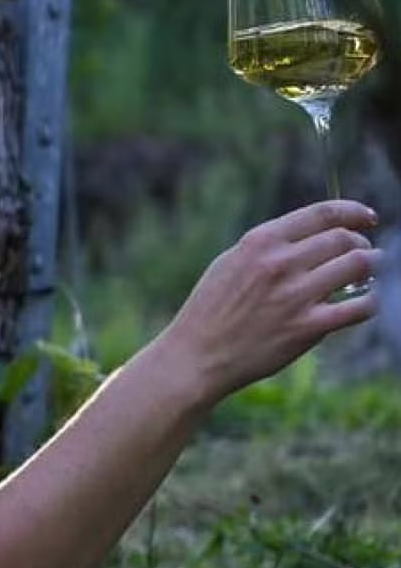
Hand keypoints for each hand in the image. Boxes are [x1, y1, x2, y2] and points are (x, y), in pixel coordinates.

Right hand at [158, 199, 377, 401]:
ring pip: (358, 266)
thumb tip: (311, 237)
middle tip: (364, 252)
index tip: (367, 217)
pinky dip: (370, 301)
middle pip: (343, 239)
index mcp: (258, 243)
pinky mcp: (307, 327)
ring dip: (371, 266)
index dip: (353, 211)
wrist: (196, 356)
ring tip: (368, 273)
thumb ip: (267, 248)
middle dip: (361, 243)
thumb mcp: (230, 264)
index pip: (321, 214)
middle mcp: (279, 264)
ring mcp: (295, 295)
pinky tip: (364, 302)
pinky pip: (359, 307)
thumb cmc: (211, 311)